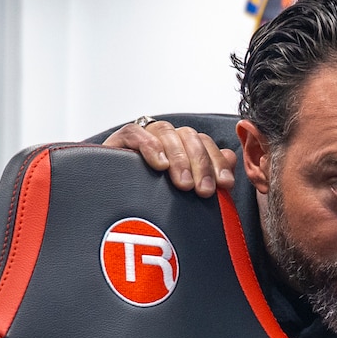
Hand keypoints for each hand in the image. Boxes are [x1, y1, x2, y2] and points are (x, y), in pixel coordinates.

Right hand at [102, 119, 235, 196]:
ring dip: (178, 158)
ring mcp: (141, 137)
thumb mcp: (182, 194)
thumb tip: (231, 159)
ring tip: (183, 184)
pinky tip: (159, 164)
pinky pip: (135, 133)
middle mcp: (164, 139)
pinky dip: (149, 146)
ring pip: (166, 132)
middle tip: (203, 191)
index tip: (224, 185)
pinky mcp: (118, 141)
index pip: (205, 144)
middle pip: (189, 137)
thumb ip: (208, 175)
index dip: (217, 162)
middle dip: (200, 164)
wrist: (105, 205)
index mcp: (182, 148)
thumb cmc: (147, 201)